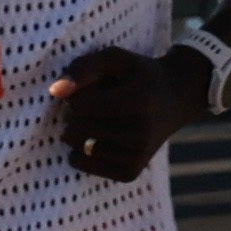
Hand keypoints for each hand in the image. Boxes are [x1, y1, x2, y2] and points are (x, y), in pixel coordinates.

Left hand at [47, 41, 207, 183]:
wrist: (176, 99)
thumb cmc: (138, 75)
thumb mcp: (115, 59)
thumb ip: (83, 68)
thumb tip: (54, 91)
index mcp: (138, 103)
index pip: (79, 104)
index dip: (76, 93)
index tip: (92, 88)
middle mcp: (140, 134)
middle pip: (76, 127)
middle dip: (75, 113)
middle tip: (95, 103)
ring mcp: (136, 157)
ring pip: (77, 147)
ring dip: (78, 131)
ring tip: (99, 119)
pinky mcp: (130, 172)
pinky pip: (83, 165)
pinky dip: (81, 151)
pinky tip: (99, 137)